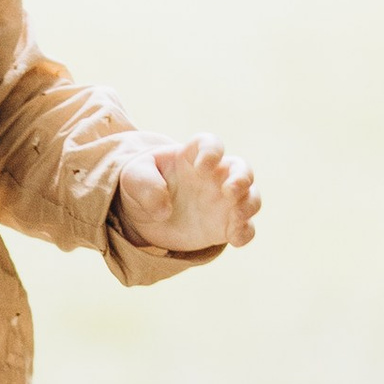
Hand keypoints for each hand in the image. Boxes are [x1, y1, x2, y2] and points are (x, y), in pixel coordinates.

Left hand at [115, 130, 259, 254]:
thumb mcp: (132, 179)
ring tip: (237, 216)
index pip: (210, 144)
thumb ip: (146, 185)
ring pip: (251, 196)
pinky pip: (245, 227)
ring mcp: (223, 201)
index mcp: (192, 156)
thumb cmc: (142, 185)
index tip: (202, 167)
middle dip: (242, 178)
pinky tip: (235, 239)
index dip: (211, 152)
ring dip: (249, 204)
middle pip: (242, 168)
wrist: (144, 215)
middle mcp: (214, 176)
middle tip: (229, 191)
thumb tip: (163, 209)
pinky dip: (245, 232)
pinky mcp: (225, 226)